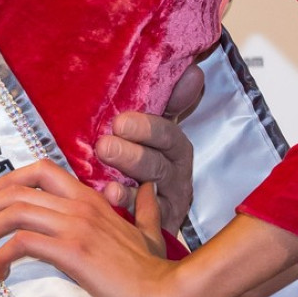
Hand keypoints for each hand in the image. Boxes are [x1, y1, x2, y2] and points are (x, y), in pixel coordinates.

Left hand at [0, 159, 195, 296]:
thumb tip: (148, 189)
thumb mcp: (149, 231)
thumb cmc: (155, 268)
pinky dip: (1, 255)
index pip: (38, 168)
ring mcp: (75, 225)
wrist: (166, 292)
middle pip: (13, 189)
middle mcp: (78, 204)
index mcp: (89, 197)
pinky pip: (22, 243)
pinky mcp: (72, 251)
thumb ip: (144, 208)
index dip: (5, 181)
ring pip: (12, 212)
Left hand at [93, 64, 203, 231]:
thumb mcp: (155, 131)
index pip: (167, 134)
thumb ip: (169, 101)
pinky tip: (108, 196)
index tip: (120, 122)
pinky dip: (124, 206)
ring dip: (126, 179)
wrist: (145, 216)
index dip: (147, 128)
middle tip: (104, 146)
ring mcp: (166, 202)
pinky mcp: (155, 225)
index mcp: (175, 148)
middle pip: (156, 163)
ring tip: (104, 174)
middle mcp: (175, 174)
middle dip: (131, 154)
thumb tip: (193, 71)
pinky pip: (141, 218)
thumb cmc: (146, 161)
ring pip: (149, 190)